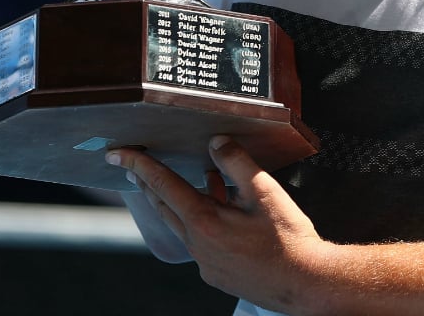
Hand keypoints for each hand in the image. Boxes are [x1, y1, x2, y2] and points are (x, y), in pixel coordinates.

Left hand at [107, 138, 329, 310]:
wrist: (305, 283)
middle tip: (135, 165)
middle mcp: (197, 244)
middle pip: (164, 206)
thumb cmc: (288, 240)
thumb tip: (216, 142)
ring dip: (177, 200)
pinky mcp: (216, 273)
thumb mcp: (264, 191)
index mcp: (204, 221)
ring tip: (183, 180)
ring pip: (181, 223)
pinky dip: (200, 218)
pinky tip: (219, 206)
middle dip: (148, 183)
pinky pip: (199, 240)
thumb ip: (236, 162)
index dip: (139, 164)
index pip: (163, 184)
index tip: (118, 153)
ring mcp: (205, 262)